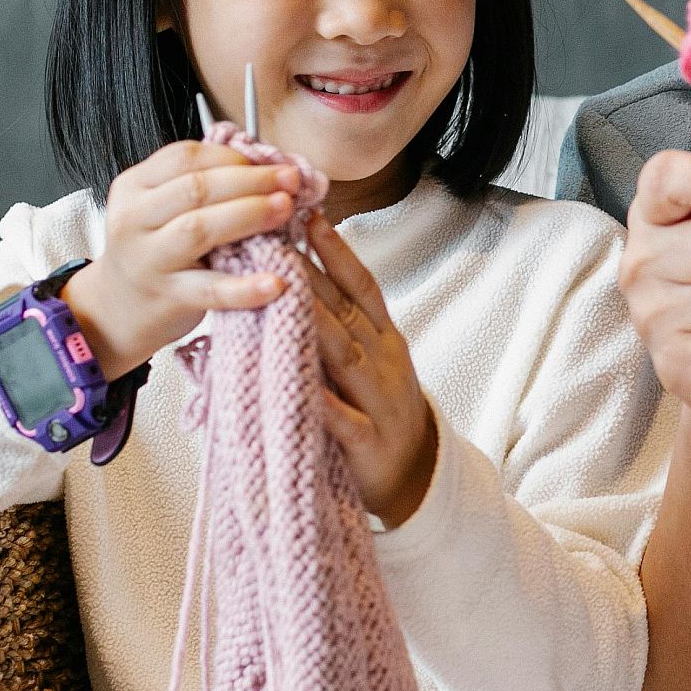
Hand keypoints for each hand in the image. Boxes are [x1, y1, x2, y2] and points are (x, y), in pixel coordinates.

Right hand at [64, 138, 302, 378]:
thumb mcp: (162, 208)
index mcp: (135, 186)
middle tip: (291, 180)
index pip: (185, 157)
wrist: (118, 308)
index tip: (271, 161)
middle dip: (250, 180)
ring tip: (286, 209)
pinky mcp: (168, 297)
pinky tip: (275, 283)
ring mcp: (149, 260)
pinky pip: (211, 290)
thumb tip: (267, 164)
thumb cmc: (154, 249)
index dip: (233, 156)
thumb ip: (201, 184)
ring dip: (249, 215)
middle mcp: (134, 219)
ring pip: (199, 229)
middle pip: (195, 188)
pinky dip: (245, 288)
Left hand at [292, 212, 437, 525]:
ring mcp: (379, 400)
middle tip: (276, 238)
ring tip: (282, 294)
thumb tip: (294, 279)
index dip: (335, 250)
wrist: (415, 476)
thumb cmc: (378, 411)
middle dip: (310, 274)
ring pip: (344, 356)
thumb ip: (337, 326)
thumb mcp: (366, 361)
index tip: (310, 214)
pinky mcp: (369, 443)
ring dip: (313, 324)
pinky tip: (302, 388)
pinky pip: (344, 422)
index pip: (359, 285)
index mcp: (382, 338)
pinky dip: (324, 405)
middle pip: (344, 311)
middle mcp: (383, 360)